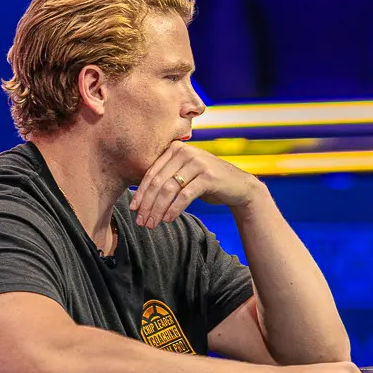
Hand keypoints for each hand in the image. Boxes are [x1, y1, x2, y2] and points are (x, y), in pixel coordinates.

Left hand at [130, 141, 263, 227]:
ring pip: (169, 190)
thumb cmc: (207, 182)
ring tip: (152, 224)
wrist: (238, 186)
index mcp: (176, 148)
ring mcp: (198, 163)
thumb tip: (140, 197)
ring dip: (158, 210)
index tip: (134, 209)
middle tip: (141, 221)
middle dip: (147, 204)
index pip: (151, 172)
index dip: (140, 193)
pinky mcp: (208, 177)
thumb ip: (167, 176)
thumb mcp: (185, 174)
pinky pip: (185, 196)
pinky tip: (168, 220)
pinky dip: (174, 210)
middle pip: (158, 182)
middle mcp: (185, 152)